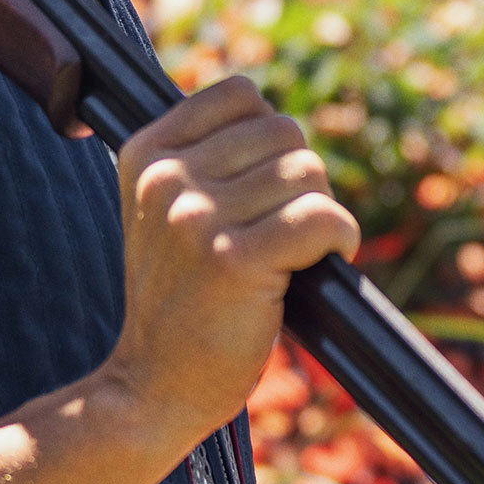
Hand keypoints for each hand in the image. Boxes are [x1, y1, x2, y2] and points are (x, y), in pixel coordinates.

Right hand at [102, 77, 359, 457]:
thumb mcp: (166, 213)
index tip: (261, 189)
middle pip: (283, 132)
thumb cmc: (178, 301)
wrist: (152, 388)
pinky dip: (339, 237)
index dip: (270, 139)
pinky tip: (318, 263)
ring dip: (319, 213)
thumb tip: (279, 122)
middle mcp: (166, 179)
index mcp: (145, 155)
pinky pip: (321, 217)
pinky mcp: (234, 260)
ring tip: (294, 253)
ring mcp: (196, 218)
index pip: (240, 95)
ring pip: (307, 172)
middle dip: (301, 179)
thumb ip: (205, 158)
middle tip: (283, 230)